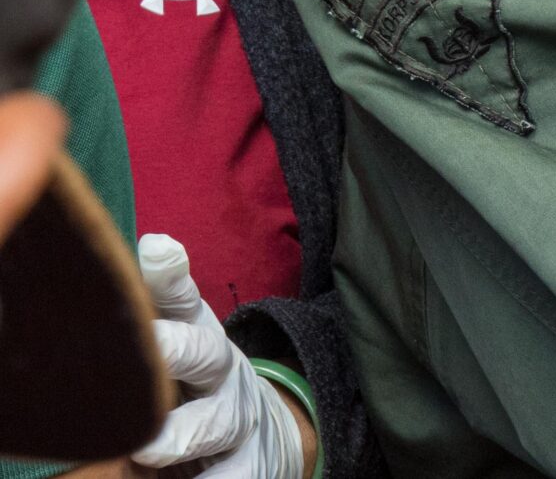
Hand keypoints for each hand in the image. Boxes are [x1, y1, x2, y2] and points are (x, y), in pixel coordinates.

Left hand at [133, 235, 309, 478]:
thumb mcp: (174, 353)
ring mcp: (237, 421)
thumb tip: (146, 247)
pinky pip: (230, 477)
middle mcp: (222, 374)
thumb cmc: (192, 390)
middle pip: (206, 354)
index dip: (171, 278)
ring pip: (215, 424)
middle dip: (177, 351)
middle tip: (153, 350)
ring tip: (152, 447)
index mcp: (199, 338)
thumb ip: (155, 315)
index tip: (155, 249)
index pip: (185, 301)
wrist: (262, 435)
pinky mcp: (247, 467)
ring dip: (185, 433)